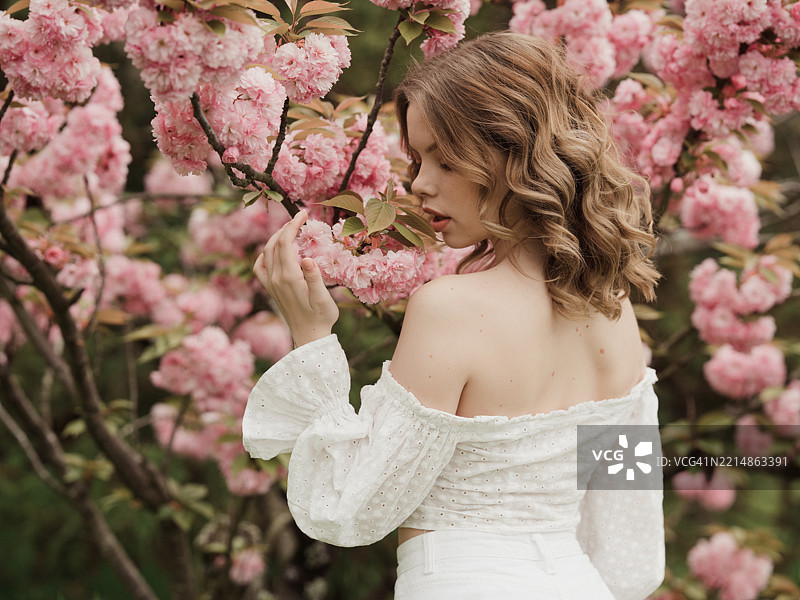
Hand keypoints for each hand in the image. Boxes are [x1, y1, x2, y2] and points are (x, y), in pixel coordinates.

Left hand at [253, 210, 338, 346]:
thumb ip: (315, 278)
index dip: (293, 225)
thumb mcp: (323, 299)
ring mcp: (270, 284)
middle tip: (301, 216)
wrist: (309, 337)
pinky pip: (260, 268)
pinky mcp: (270, 290)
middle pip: (275, 244)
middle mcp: (275, 279)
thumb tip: (307, 258)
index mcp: (289, 277)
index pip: (286, 243)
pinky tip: (272, 252)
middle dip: (286, 227)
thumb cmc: (321, 318)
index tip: (304, 213)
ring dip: (276, 237)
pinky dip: (264, 255)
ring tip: (290, 229)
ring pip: (266, 252)